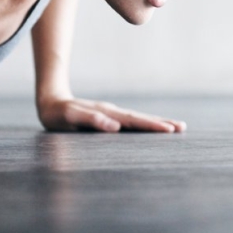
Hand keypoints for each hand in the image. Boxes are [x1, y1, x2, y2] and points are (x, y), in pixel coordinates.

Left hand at [38, 97, 186, 132]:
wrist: (50, 102)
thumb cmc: (58, 114)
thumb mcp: (70, 117)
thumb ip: (91, 120)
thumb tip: (114, 126)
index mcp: (106, 113)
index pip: (133, 121)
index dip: (151, 125)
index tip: (169, 130)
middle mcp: (112, 112)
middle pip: (140, 118)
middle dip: (161, 123)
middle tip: (182, 128)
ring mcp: (112, 114)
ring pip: (138, 119)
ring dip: (157, 123)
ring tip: (176, 127)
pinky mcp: (109, 117)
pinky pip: (131, 122)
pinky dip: (145, 124)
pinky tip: (154, 128)